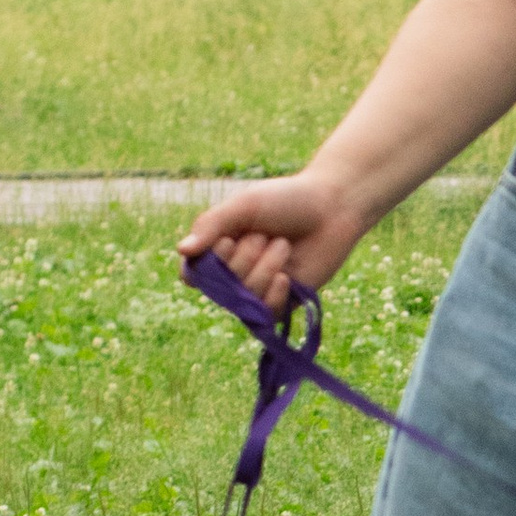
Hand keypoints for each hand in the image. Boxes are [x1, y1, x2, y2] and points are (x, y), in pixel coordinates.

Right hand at [177, 172, 372, 316]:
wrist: (332, 209)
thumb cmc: (286, 200)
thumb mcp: (244, 206)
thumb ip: (211, 225)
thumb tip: (182, 250)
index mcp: (218, 247)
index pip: (192, 273)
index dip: (207, 264)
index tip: (227, 241)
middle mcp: (234, 271)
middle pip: (220, 287)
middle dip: (244, 258)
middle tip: (265, 235)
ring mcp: (258, 289)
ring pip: (245, 300)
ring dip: (264, 269)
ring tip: (283, 245)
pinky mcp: (283, 301)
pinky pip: (266, 314)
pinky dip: (274, 295)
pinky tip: (286, 277)